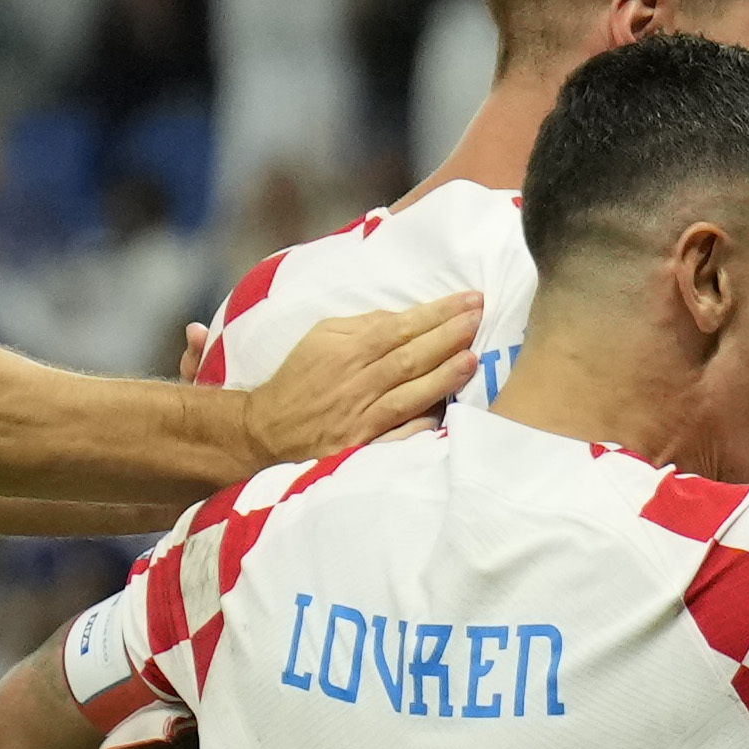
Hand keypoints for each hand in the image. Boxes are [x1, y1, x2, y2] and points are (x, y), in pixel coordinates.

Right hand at [240, 293, 482, 468]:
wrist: (267, 430)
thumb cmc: (300, 379)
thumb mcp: (322, 338)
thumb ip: (363, 325)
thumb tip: (405, 319)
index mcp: (346, 350)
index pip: (400, 327)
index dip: (437, 313)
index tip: (470, 300)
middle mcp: (356, 383)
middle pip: (409, 357)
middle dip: (448, 336)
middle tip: (481, 318)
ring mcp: (360, 418)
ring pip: (409, 394)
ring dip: (443, 376)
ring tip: (473, 358)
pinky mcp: (361, 447)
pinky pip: (398, 434)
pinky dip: (422, 423)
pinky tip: (448, 410)